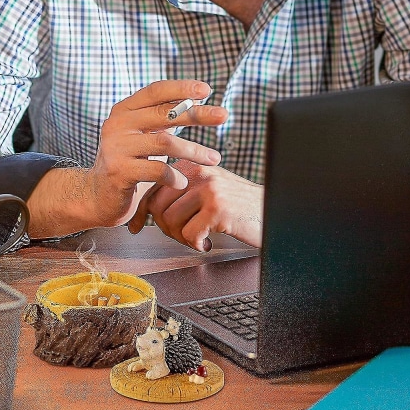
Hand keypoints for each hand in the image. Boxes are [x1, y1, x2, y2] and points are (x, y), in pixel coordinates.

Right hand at [26, 80, 226, 236]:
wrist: (97, 196)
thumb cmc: (128, 164)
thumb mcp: (143, 137)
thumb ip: (161, 120)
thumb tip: (196, 101)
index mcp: (123, 111)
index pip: (155, 91)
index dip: (181, 88)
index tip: (207, 89)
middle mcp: (117, 124)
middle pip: (164, 114)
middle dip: (196, 114)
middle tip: (223, 115)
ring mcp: (116, 148)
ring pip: (164, 143)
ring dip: (194, 150)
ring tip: (214, 159)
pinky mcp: (119, 172)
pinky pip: (157, 170)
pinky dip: (175, 176)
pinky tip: (183, 182)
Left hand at [128, 160, 263, 250]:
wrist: (272, 213)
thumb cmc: (237, 207)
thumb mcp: (206, 190)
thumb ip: (179, 192)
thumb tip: (145, 209)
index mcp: (191, 165)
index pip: (153, 188)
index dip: (142, 212)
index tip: (137, 227)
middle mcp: (199, 172)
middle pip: (157, 206)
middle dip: (164, 228)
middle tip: (183, 236)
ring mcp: (209, 189)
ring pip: (170, 221)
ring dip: (181, 238)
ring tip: (198, 238)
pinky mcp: (218, 208)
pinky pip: (189, 233)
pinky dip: (197, 244)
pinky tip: (209, 242)